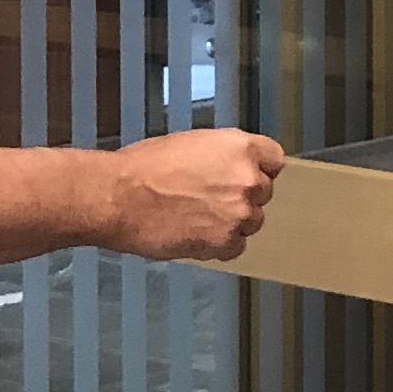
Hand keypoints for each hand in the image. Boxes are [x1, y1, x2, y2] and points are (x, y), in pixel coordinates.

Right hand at [104, 129, 288, 261]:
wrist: (119, 197)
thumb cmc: (143, 167)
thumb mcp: (191, 144)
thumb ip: (220, 157)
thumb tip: (228, 168)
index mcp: (241, 147)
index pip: (274, 159)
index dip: (258, 168)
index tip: (246, 175)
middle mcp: (248, 180)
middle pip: (263, 193)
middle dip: (242, 196)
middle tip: (211, 199)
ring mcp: (239, 213)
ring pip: (252, 222)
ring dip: (232, 222)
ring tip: (198, 219)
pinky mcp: (225, 242)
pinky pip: (236, 247)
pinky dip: (220, 245)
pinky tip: (196, 235)